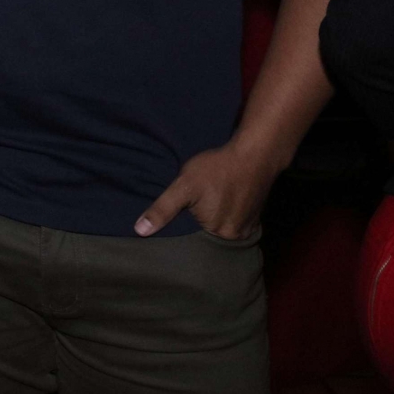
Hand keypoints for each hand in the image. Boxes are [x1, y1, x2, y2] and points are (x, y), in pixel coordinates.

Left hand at [135, 138, 281, 238]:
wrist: (253, 155)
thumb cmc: (216, 168)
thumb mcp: (184, 185)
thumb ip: (162, 209)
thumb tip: (139, 231)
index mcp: (219, 233)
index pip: (192, 239)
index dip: (183, 226)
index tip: (180, 213)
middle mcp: (236, 236)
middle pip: (207, 234)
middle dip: (198, 223)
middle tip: (196, 203)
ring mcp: (247, 227)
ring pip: (220, 227)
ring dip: (213, 218)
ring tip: (209, 201)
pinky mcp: (254, 218)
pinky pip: (233, 221)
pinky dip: (226, 214)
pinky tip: (221, 200)